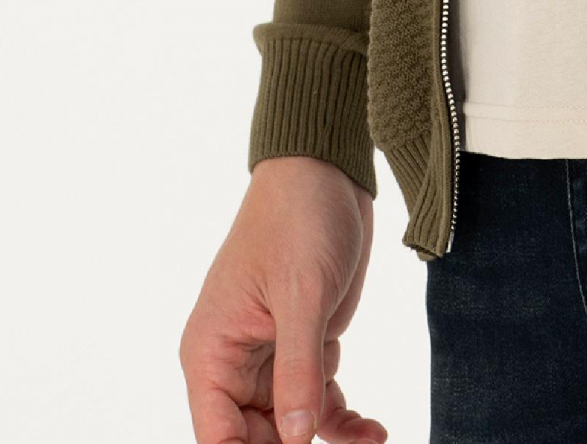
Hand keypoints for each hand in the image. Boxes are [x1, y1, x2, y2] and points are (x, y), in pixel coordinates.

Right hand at [179, 155, 386, 443]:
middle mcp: (233, 362)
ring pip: (292, 424)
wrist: (327, 170)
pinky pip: (318, 400)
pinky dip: (343, 419)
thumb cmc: (297, 218)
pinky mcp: (305, 344)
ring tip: (373, 439)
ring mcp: (270, 356)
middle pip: (255, 437)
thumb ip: (297, 371)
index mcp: (212, 352)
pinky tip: (373, 428)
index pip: (218, 435)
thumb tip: (297, 438)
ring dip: (330, 438)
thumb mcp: (301, 295)